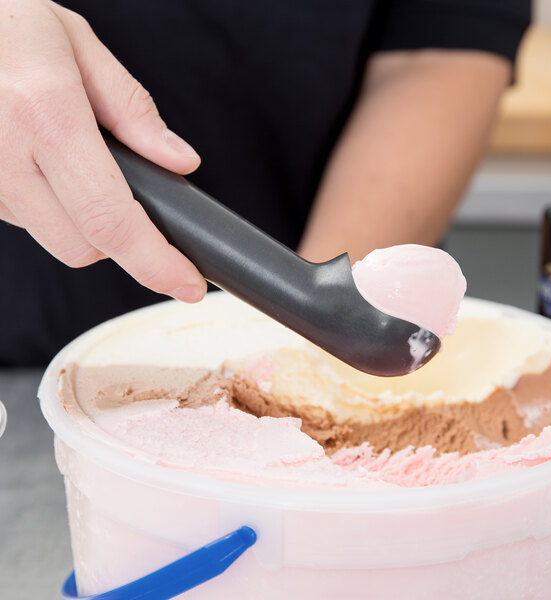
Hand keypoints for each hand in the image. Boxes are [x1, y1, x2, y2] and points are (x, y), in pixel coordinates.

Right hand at [0, 0, 205, 302]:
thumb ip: (133, 110)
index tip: (188, 284)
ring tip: (70, 160)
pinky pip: (22, 221)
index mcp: (45, 115)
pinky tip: (39, 164)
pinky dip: (45, 207)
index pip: (113, 219)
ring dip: (79, 220)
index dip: (157, 263)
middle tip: (130, 197)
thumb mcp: (78, 46)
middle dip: (121, 238)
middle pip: (85, 247)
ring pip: (54, 239)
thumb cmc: (5, 23)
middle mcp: (3, 156)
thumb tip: (180, 162)